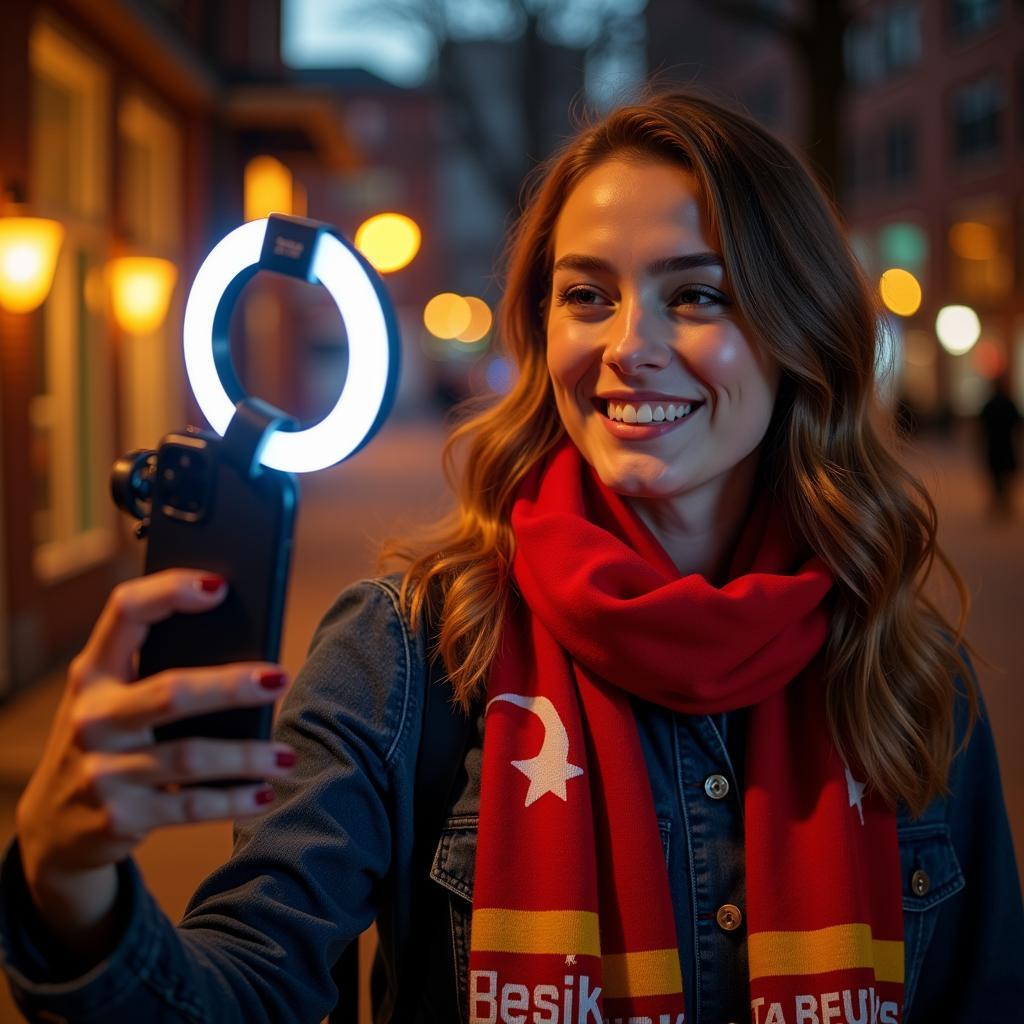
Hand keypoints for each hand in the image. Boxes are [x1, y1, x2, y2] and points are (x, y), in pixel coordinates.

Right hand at [15, 569, 295, 951]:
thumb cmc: (108, 742)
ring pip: (190, 756)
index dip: (169, 591)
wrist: (53, 829)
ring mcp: (103, 770)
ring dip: (248, 756)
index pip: (124, 612)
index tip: (219, 586)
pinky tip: (263, 794)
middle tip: (279, 678)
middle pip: (171, 692)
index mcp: (93, 673)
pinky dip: (233, 801)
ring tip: (286, 756)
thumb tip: (251, 650)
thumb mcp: (112, 700)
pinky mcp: (119, 817)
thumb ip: (158, 671)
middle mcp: (92, 717)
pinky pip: (190, 807)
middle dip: (230, 685)